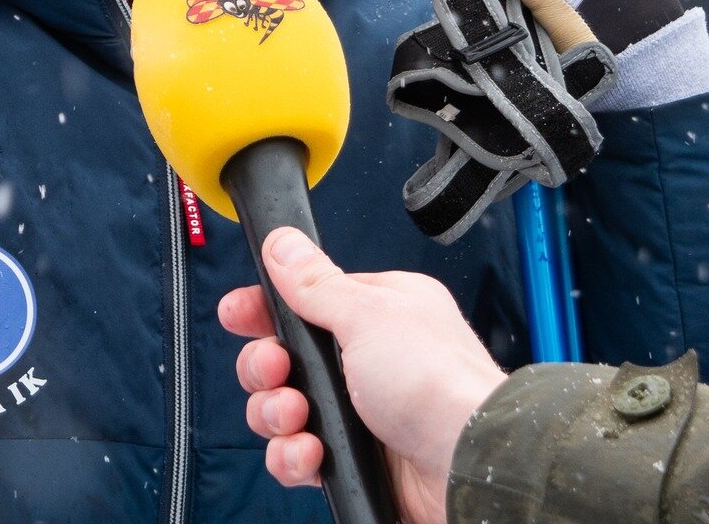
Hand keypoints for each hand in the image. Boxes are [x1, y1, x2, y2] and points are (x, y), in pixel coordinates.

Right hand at [218, 227, 506, 523]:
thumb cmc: (439, 384)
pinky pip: (297, 454)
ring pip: (283, 408)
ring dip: (276, 414)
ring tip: (297, 417)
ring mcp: (358, 411)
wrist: (470, 466)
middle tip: (278, 370)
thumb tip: (283, 242)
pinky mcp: (354, 458)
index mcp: (376, 312)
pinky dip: (293, 456)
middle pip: (283, 357)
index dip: (264, 309)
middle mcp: (366, 360)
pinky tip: (310, 453)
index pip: (303, 302)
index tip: (238, 314)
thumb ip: (315, 283)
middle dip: (266, 366)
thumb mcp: (368, 316)